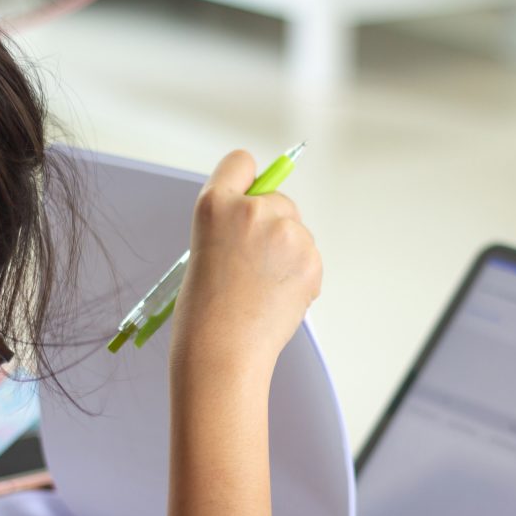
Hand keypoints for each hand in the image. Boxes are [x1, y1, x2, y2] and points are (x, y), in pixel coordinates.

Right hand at [170, 150, 321, 377]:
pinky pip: (310, 257)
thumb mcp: (205, 250)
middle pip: (278, 199)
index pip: (240, 162)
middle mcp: (252, 210)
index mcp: (214, 205)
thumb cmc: (205, 312)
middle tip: (250, 266)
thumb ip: (232, 224)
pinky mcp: (310, 258)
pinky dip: (300, 276)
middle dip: (272, 224)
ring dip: (287, 254)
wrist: (222, 352)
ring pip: (297, 231)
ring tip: (260, 289)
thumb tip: (268, 214)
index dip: (245, 183)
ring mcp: (285, 233)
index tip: (249, 196)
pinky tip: (276, 298)